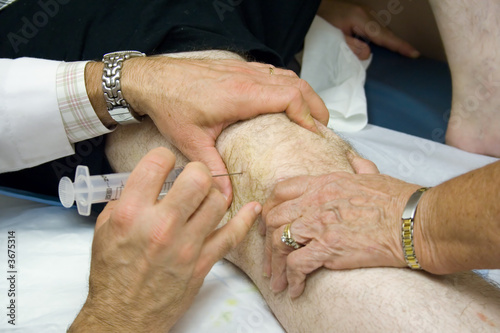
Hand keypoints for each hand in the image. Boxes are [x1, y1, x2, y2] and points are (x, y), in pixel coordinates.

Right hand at [69, 147, 260, 331]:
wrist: (124, 317)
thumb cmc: (113, 275)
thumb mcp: (104, 230)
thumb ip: (126, 200)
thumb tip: (148, 181)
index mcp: (131, 214)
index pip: (157, 163)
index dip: (164, 157)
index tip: (166, 163)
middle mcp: (161, 226)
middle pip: (197, 179)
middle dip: (197, 171)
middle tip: (193, 178)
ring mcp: (186, 246)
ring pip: (218, 201)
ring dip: (213, 195)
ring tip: (205, 199)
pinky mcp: (203, 262)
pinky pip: (232, 235)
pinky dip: (246, 219)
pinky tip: (252, 208)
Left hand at [122, 56, 329, 203]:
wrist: (151, 79)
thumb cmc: (171, 106)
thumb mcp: (192, 141)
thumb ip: (213, 169)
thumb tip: (225, 198)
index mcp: (242, 95)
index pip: (290, 97)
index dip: (308, 115)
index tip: (314, 134)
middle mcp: (247, 79)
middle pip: (296, 84)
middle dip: (315, 104)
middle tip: (323, 126)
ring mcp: (243, 70)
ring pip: (286, 75)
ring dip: (303, 92)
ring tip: (310, 114)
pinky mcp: (237, 68)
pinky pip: (272, 71)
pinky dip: (286, 84)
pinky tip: (285, 98)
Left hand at [261, 154, 420, 297]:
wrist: (415, 221)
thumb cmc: (399, 200)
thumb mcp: (374, 174)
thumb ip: (358, 167)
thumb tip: (354, 160)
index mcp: (324, 183)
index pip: (281, 190)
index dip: (270, 207)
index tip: (270, 222)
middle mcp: (316, 201)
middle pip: (274, 217)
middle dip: (267, 238)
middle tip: (270, 254)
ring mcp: (320, 224)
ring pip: (279, 241)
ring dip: (275, 264)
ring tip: (277, 279)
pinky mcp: (328, 248)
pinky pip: (296, 263)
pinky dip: (291, 278)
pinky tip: (295, 288)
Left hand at [318, 0, 419, 59]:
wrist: (315, 7)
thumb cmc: (323, 23)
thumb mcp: (335, 38)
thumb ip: (352, 47)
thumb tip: (368, 54)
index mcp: (361, 19)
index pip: (384, 36)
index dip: (399, 46)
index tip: (414, 53)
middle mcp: (367, 14)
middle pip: (386, 32)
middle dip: (398, 44)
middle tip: (413, 55)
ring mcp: (366, 12)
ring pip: (382, 29)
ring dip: (390, 40)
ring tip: (403, 51)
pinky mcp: (363, 14)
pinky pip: (376, 27)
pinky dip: (382, 36)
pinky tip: (386, 44)